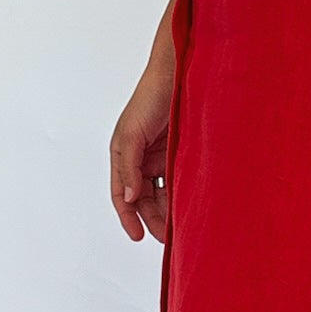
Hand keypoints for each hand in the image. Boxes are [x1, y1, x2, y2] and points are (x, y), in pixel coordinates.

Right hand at [110, 57, 174, 243]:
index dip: (128, 216)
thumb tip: (130, 197)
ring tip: (179, 224)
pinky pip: (176, 178)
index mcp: (123, 154)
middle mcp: (140, 158)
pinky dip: (180, 192)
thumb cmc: (150, 98)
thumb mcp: (133, 134)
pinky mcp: (177, 151)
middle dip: (152, 217)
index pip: (122, 194)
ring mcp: (159, 155)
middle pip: (143, 197)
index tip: (138, 236)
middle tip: (166, 236)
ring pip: (161, 191)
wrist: (178, 74)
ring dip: (167, 208)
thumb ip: (129, 167)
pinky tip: (187, 204)